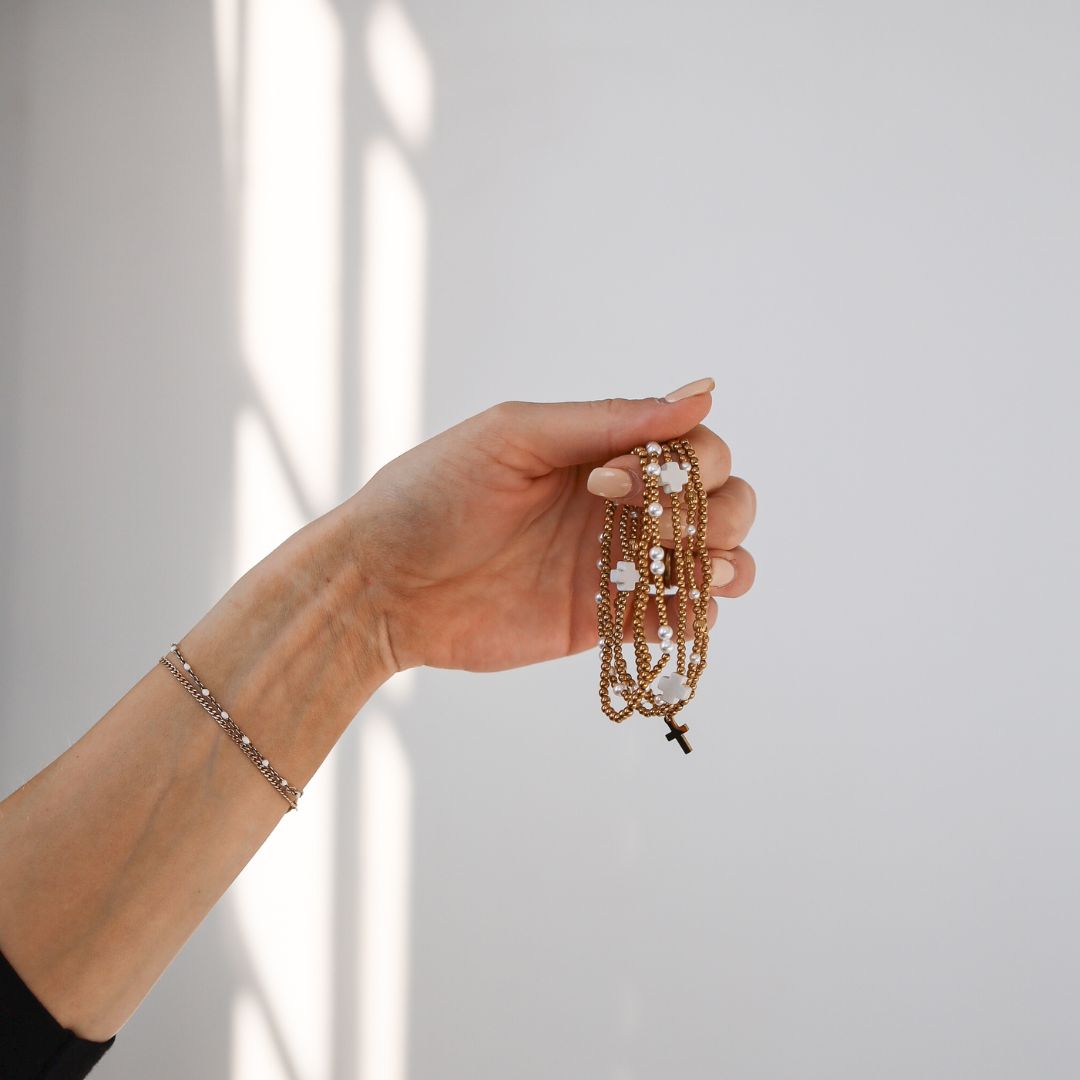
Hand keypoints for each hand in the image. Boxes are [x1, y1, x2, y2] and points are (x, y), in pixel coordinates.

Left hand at [339, 380, 756, 673]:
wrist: (382, 583)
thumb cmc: (433, 494)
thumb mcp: (516, 436)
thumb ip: (608, 420)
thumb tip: (702, 394)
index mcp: (606, 452)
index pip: (696, 447)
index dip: (688, 462)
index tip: (616, 479)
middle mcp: (623, 505)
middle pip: (724, 500)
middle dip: (714, 512)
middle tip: (650, 528)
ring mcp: (617, 564)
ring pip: (718, 559)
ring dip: (728, 560)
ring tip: (697, 570)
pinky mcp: (603, 620)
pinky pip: (680, 618)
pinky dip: (699, 614)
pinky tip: (677, 606)